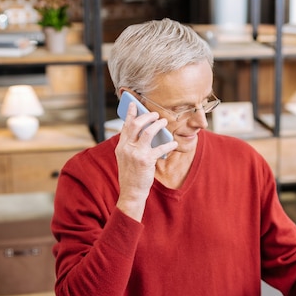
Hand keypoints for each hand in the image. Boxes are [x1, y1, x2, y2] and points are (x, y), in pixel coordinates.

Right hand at [115, 102, 177, 220]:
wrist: (131, 191)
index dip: (129, 113)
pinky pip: (160, 148)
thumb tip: (145, 132)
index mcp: (121, 146)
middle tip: (155, 114)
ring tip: (164, 122)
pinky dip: (169, 144)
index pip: (125, 126)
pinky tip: (174, 143)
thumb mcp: (126, 158)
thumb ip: (132, 145)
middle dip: (147, 116)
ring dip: (158, 125)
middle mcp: (126, 148)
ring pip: (148, 132)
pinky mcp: (146, 160)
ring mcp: (136, 153)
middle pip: (136, 124)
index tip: (133, 104)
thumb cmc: (132, 174)